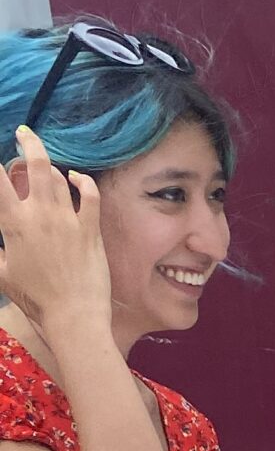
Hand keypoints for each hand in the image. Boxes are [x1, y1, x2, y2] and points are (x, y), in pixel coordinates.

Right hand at [0, 127, 110, 345]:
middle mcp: (39, 214)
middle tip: (24, 133)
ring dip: (50, 166)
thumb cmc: (35, 300)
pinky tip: (77, 178)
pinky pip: (89, 194)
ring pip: (57, 177)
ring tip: (44, 165)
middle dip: (28, 142)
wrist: (73, 317)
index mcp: (13, 223)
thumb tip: (3, 239)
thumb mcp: (2, 272)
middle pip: (33, 164)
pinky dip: (83, 182)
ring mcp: (67, 219)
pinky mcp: (91, 229)